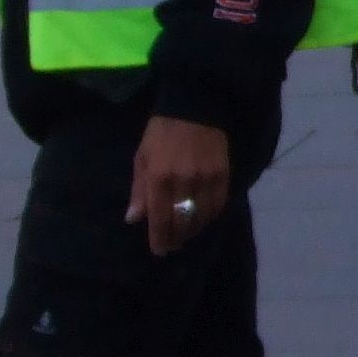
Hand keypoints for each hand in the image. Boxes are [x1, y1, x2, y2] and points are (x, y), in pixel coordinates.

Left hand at [127, 116, 232, 254]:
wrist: (195, 106)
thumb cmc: (161, 132)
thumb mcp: (142, 157)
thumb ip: (139, 190)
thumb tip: (133, 219)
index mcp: (159, 178)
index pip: (160, 219)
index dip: (160, 239)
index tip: (160, 250)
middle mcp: (184, 182)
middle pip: (182, 222)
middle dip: (177, 237)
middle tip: (173, 244)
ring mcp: (206, 178)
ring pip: (202, 216)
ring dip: (194, 229)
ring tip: (187, 232)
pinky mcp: (223, 174)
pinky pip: (219, 204)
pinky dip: (211, 215)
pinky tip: (204, 217)